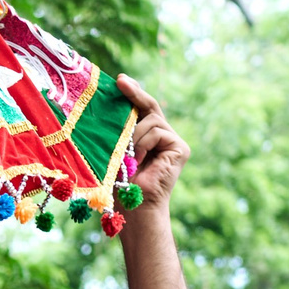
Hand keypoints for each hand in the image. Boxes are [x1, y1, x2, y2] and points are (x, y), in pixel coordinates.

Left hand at [114, 75, 189, 212]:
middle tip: (120, 82)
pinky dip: (144, 144)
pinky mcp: (181, 148)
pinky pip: (158, 132)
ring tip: (128, 156)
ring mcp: (174, 141)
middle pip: (150, 107)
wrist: (136, 208)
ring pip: (151, 121)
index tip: (119, 80)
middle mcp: (164, 136)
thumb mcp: (116, 151)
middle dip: (135, 94)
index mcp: (148, 137)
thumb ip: (119, 131)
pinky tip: (139, 160)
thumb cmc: (122, 185)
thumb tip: (107, 107)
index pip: (142, 109)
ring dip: (134, 135)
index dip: (133, 93)